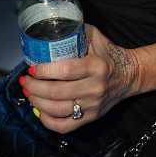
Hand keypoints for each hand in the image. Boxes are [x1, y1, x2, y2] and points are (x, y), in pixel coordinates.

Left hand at [22, 25, 140, 132]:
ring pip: (57, 110)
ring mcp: (92, 106)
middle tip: (26, 80)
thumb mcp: (95, 37)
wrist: (129, 76)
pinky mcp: (90, 117)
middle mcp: (95, 88)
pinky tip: (40, 110)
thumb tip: (50, 30)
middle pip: (56, 92)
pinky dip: (47, 120)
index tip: (33, 68)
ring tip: (29, 93)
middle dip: (34, 87)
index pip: (65, 71)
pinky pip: (64, 126)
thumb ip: (75, 32)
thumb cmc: (108, 54)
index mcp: (96, 67)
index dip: (44, 71)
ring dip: (36, 102)